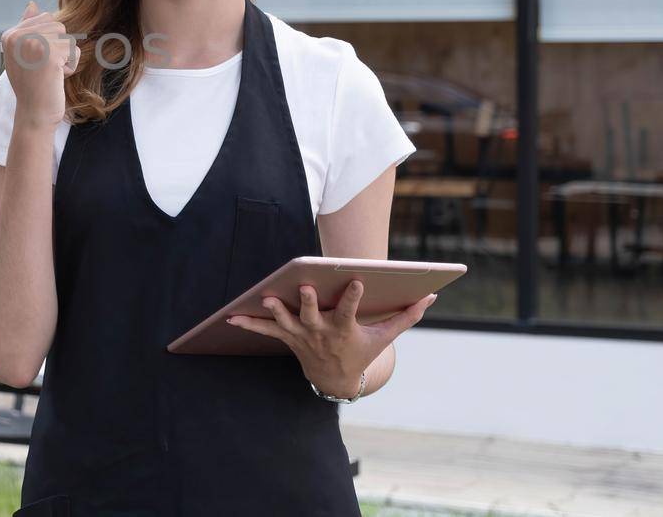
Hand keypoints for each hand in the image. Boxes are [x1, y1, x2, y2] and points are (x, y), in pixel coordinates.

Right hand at [1, 0, 78, 128]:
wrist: (34, 112)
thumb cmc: (31, 84)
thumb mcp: (23, 54)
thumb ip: (27, 29)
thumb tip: (32, 4)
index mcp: (10, 35)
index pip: (44, 17)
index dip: (47, 39)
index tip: (35, 59)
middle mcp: (19, 37)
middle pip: (57, 25)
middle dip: (57, 47)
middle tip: (43, 67)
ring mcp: (34, 44)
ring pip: (67, 38)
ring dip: (64, 56)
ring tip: (50, 72)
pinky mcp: (50, 55)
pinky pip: (74, 51)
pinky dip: (70, 66)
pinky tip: (56, 77)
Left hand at [226, 281, 435, 396]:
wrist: (335, 381)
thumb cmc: (361, 352)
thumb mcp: (384, 338)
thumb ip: (406, 317)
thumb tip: (431, 296)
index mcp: (345, 330)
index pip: (351, 311)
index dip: (355, 296)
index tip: (358, 280)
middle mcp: (321, 333)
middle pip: (313, 315)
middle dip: (308, 302)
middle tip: (304, 286)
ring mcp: (301, 336)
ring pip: (286, 323)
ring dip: (275, 312)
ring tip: (266, 298)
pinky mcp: (287, 338)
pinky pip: (266, 331)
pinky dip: (249, 324)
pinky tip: (231, 317)